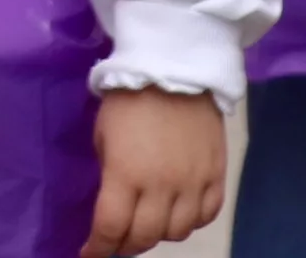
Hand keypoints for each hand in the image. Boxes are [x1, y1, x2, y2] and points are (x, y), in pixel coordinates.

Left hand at [83, 88, 227, 256]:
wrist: (175, 65)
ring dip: (158, 236)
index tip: (89, 253)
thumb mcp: (103, 134)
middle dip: (125, 245)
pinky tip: (179, 215)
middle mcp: (162, 187)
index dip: (98, 247)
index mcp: (126, 174)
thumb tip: (111, 201)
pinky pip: (207, 215)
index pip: (111, 228)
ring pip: (178, 232)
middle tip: (116, 242)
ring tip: (148, 227)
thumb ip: (109, 172)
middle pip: (145, 237)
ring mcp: (194, 183)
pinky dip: (191, 222)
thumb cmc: (129, 96)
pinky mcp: (217, 175)